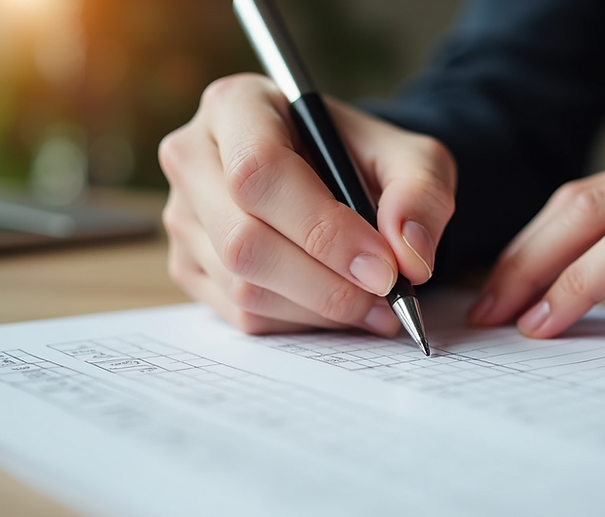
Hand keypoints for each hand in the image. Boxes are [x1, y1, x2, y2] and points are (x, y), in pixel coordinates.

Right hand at [159, 74, 455, 334]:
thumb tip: (409, 255)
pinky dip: (300, 323)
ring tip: (375, 305)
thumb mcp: (413, 158)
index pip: (259, 171)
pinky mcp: (188, 265)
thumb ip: (421, 195)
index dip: (323, 229)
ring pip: (243, 286)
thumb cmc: (365, 159)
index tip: (383, 267)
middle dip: (325, 283)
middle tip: (386, 296)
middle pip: (244, 239)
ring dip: (319, 309)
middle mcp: (192, 157)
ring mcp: (183, 216)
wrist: (337, 178)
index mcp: (236, 105)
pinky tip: (340, 308)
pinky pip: (242, 315)